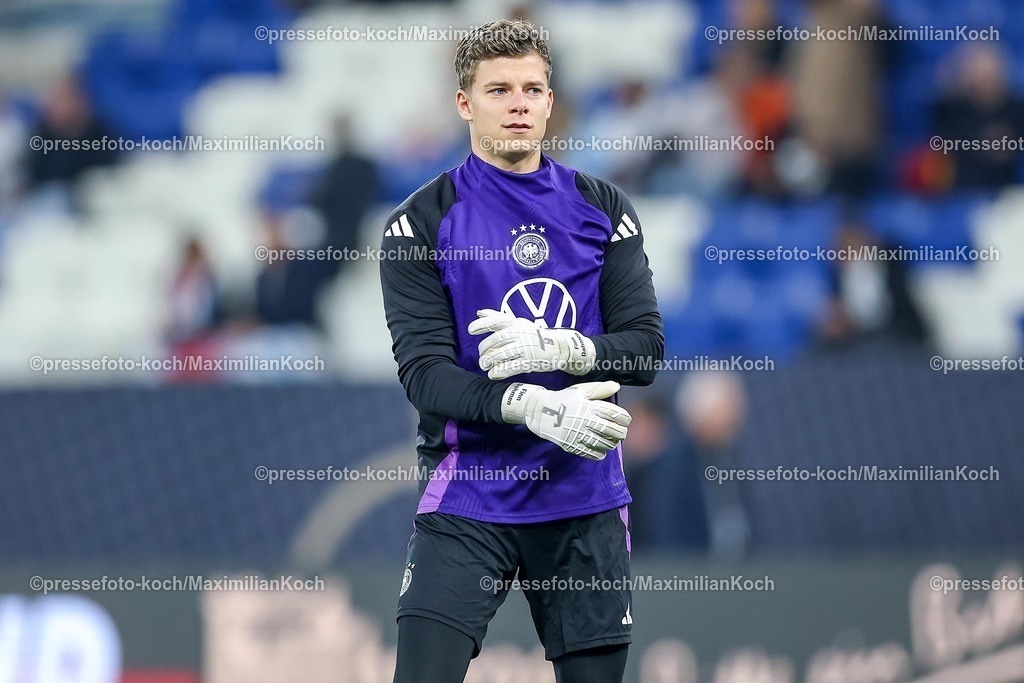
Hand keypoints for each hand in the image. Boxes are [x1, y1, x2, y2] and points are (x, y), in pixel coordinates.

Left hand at [468, 309, 595, 378]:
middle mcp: (520, 334)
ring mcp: (525, 347)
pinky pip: (511, 367)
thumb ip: (498, 318)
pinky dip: (499, 372)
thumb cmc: (533, 335)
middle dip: (484, 349)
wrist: (558, 347)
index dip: (482, 325)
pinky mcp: (530, 361)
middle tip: (481, 357)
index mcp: (516, 323)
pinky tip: (492, 375)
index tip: (471, 330)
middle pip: (496, 341)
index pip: (497, 320)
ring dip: (489, 361)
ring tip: (484, 365)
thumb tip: (479, 312)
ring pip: (501, 354)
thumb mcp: (517, 323)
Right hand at [500, 381, 630, 459]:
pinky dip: (600, 453)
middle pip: (614, 431)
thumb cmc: (563, 399)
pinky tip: (600, 449)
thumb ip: (599, 389)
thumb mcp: (580, 390)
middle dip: (622, 432)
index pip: (616, 415)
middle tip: (621, 432)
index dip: (625, 419)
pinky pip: (592, 454)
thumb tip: (616, 386)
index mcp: (590, 406)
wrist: (540, 412)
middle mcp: (586, 421)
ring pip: (605, 444)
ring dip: (612, 443)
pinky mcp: (572, 446)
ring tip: (611, 440)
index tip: (625, 420)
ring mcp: (579, 434)